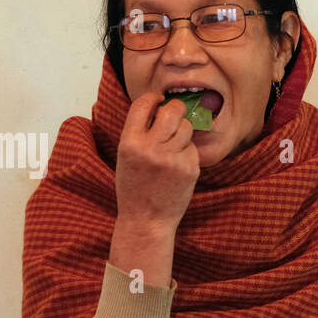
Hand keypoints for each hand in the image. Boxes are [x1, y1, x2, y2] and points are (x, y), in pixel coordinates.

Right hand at [114, 91, 200, 228]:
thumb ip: (138, 132)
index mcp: (130, 143)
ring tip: (173, 146)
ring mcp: (172, 159)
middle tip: (175, 112)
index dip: (153, 98)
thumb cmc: (133, 188)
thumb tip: (158, 107)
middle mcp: (151, 148)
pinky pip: (192, 148)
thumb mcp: (125, 157)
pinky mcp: (189, 169)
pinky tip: (178, 165)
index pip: (143, 105)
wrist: (146, 220)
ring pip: (186, 128)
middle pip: (172, 111)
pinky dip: (187, 152)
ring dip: (182, 131)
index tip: (158, 99)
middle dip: (176, 108)